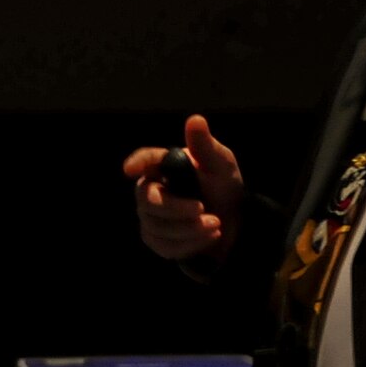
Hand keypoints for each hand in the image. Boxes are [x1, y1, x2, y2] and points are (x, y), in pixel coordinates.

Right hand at [123, 114, 244, 263]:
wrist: (234, 223)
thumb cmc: (224, 186)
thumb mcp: (221, 165)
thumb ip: (206, 147)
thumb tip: (195, 120)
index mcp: (165, 165)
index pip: (146, 160)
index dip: (137, 163)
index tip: (130, 169)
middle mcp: (151, 189)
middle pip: (147, 200)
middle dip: (176, 209)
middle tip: (204, 210)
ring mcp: (150, 216)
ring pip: (157, 227)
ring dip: (190, 229)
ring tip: (216, 225)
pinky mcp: (156, 240)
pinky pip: (164, 246)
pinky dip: (189, 244)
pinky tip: (208, 237)